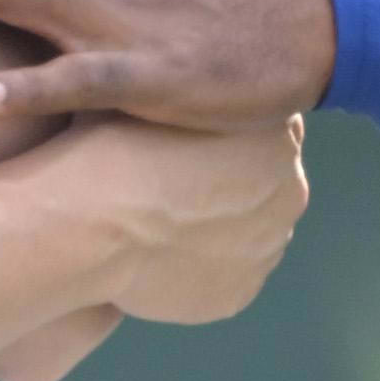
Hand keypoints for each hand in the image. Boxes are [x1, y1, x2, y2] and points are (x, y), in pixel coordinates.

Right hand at [52, 112, 308, 325]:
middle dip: (229, 184)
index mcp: (279, 134)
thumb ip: (193, 98)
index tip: (183, 143)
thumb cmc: (112, 146)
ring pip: (248, 233)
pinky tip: (159, 257)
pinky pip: (226, 277)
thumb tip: (186, 86)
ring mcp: (268, 248)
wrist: (89, 223)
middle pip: (265, 184)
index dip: (222, 135)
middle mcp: (290, 191)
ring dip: (217, 228)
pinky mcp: (241, 294)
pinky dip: (200, 269)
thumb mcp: (157, 95)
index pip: (264, 131)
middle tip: (169, 184)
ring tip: (158, 222)